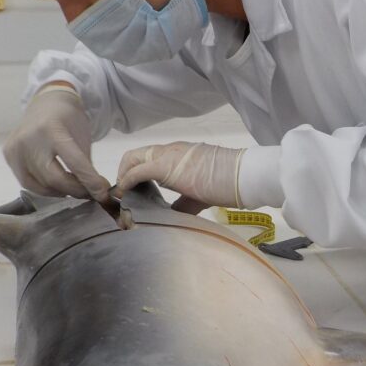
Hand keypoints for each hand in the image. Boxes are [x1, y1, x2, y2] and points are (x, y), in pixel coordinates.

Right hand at [3, 85, 111, 200]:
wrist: (46, 103)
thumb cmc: (68, 119)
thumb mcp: (82, 135)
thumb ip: (85, 163)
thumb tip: (94, 192)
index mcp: (52, 129)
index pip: (74, 162)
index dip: (90, 181)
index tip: (103, 194)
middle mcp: (30, 139)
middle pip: (54, 178)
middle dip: (75, 190)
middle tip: (89, 193)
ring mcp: (16, 148)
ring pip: (40, 184)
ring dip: (61, 191)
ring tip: (74, 189)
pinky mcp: (8, 155)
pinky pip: (28, 182)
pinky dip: (45, 188)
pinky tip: (56, 186)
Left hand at [116, 141, 244, 208]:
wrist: (242, 175)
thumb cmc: (227, 182)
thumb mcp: (200, 192)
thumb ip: (183, 202)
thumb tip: (172, 215)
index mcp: (178, 154)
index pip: (147, 156)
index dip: (133, 172)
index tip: (131, 189)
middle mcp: (170, 150)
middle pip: (134, 155)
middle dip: (123, 173)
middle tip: (124, 193)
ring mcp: (168, 156)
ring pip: (133, 159)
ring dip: (123, 176)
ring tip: (123, 196)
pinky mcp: (166, 166)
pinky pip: (138, 171)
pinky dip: (127, 181)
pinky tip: (125, 193)